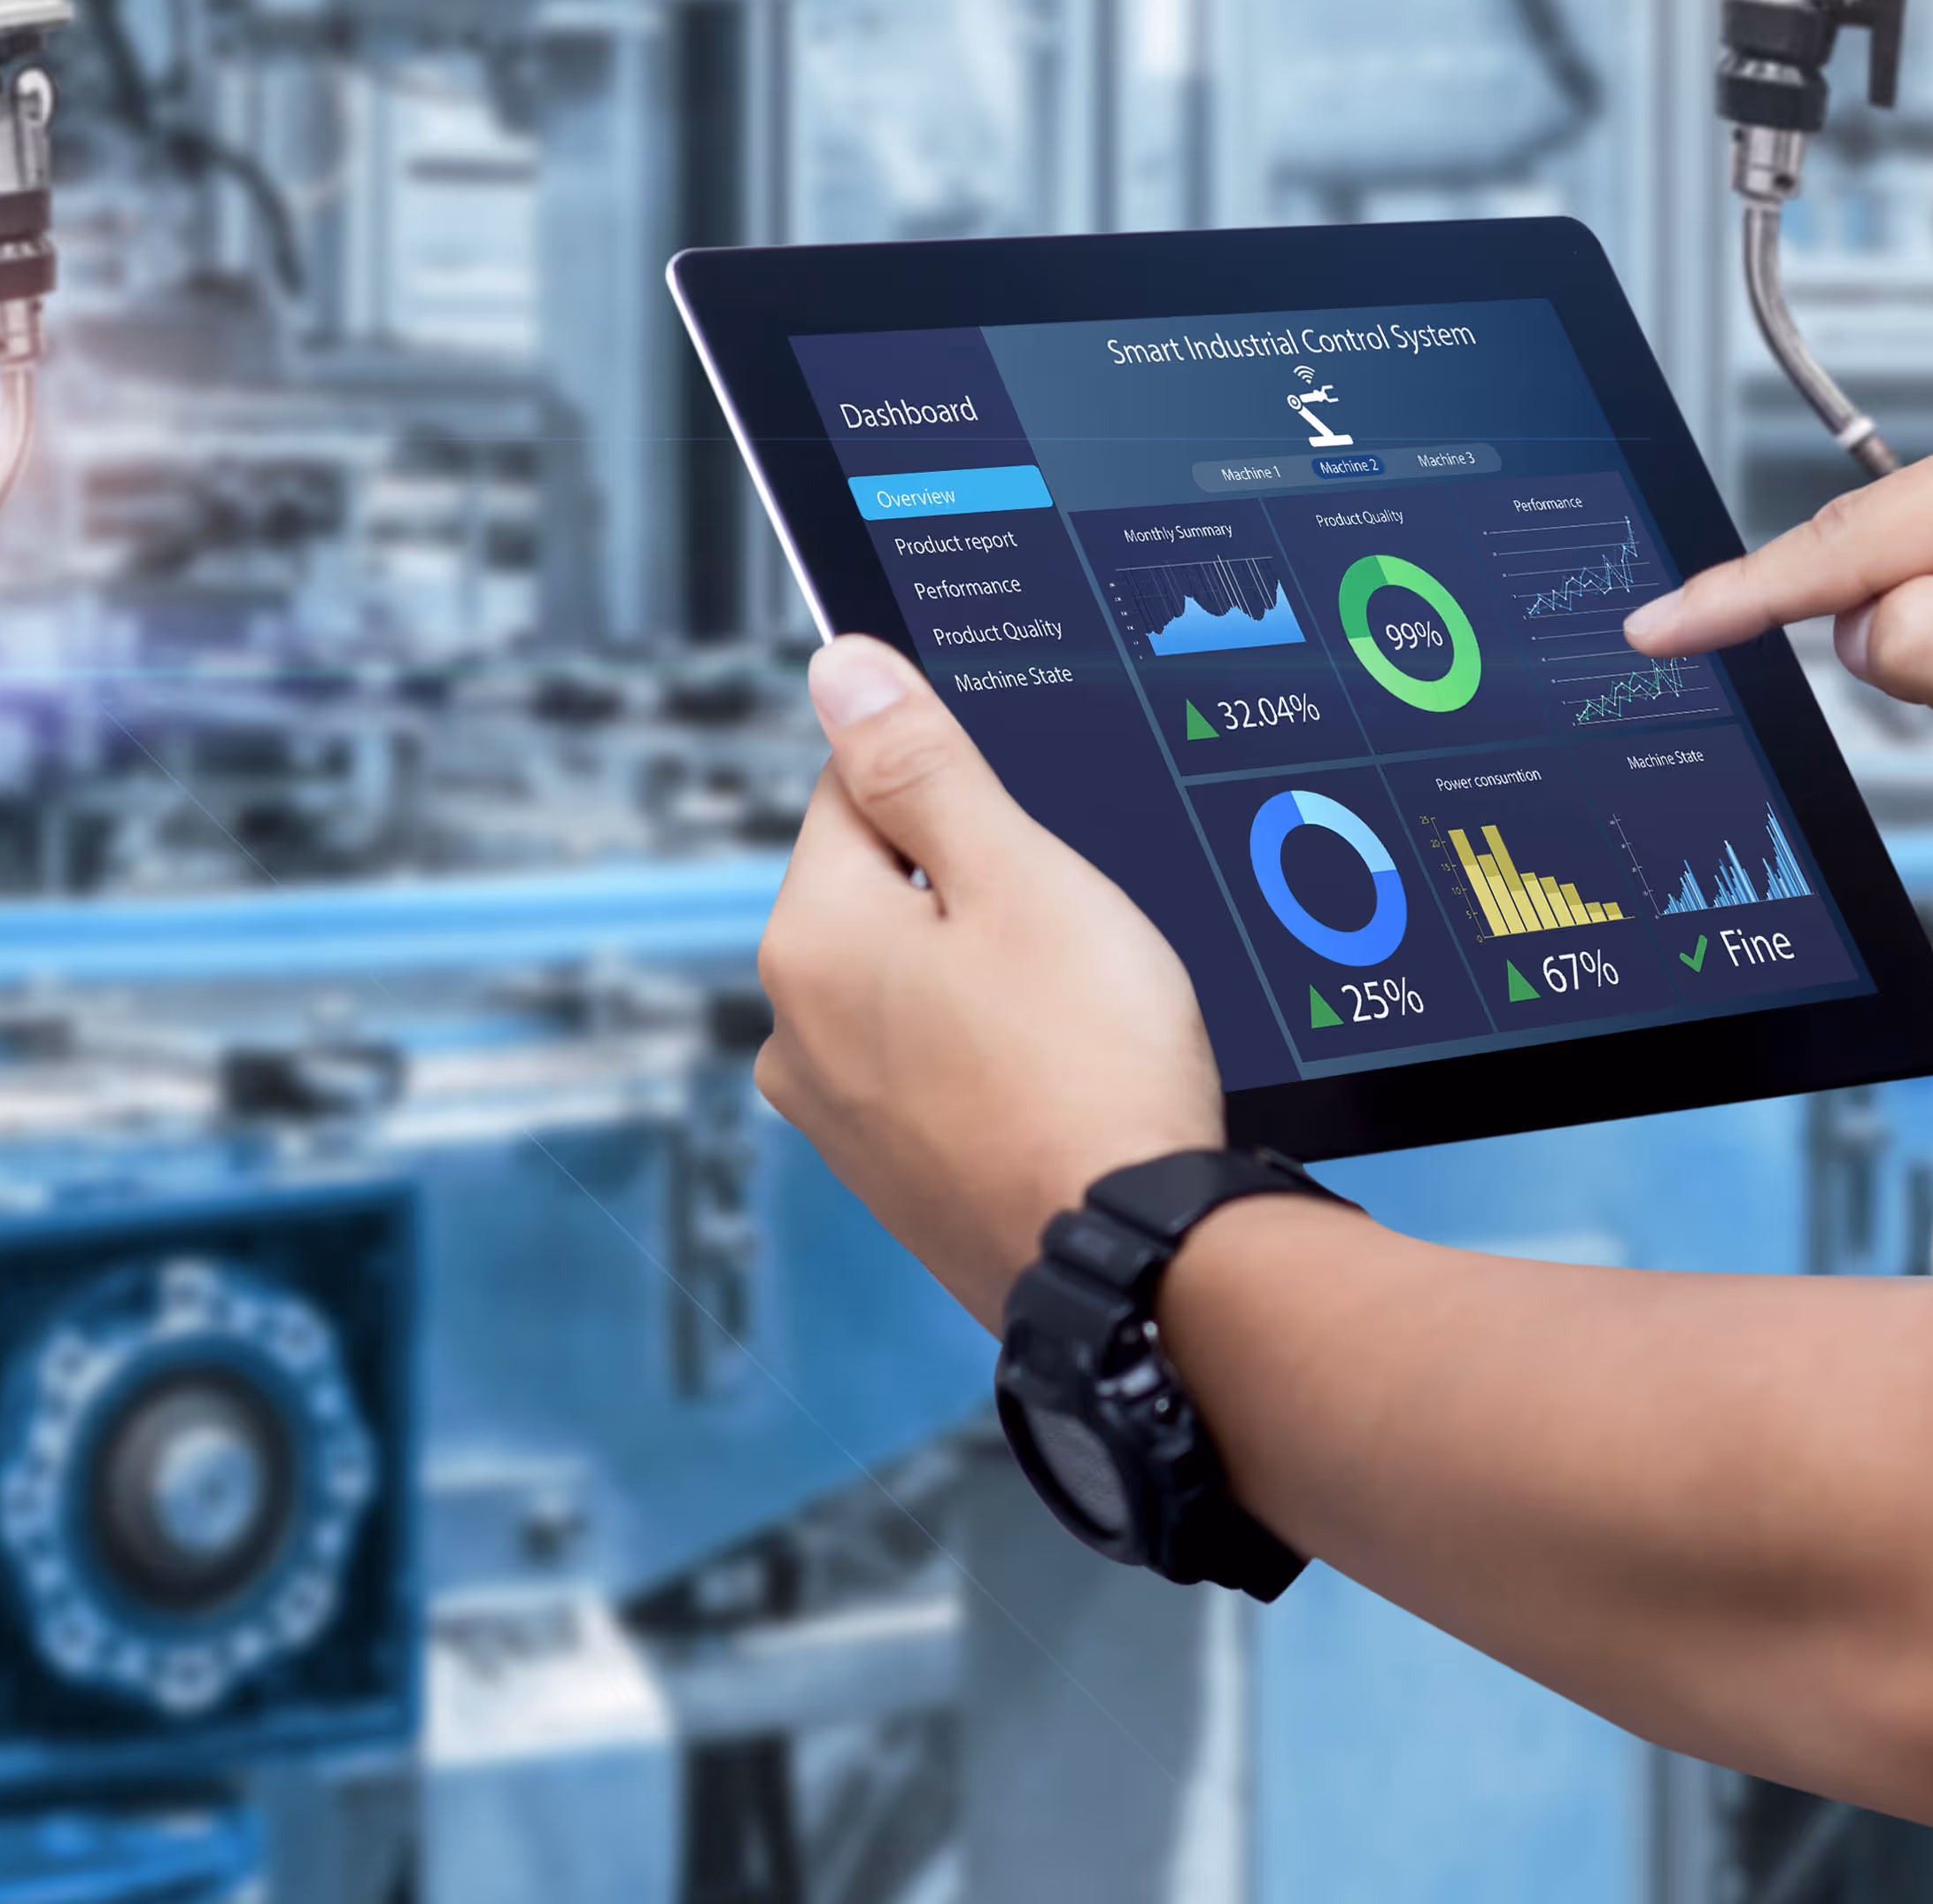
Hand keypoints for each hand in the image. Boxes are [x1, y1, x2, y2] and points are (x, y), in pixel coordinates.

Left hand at [754, 635, 1226, 1324]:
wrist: (1138, 1264)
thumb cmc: (1090, 1065)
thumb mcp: (1018, 876)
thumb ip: (922, 764)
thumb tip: (839, 669)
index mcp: (809, 939)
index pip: (856, 790)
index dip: (957, 792)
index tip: (1032, 837)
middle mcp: (795, 1032)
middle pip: (884, 891)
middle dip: (974, 890)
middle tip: (1072, 934)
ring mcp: (838, 1118)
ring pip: (916, 985)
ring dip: (988, 978)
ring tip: (1078, 1016)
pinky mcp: (894, 1179)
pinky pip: (937, 1070)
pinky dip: (994, 1059)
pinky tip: (1063, 1078)